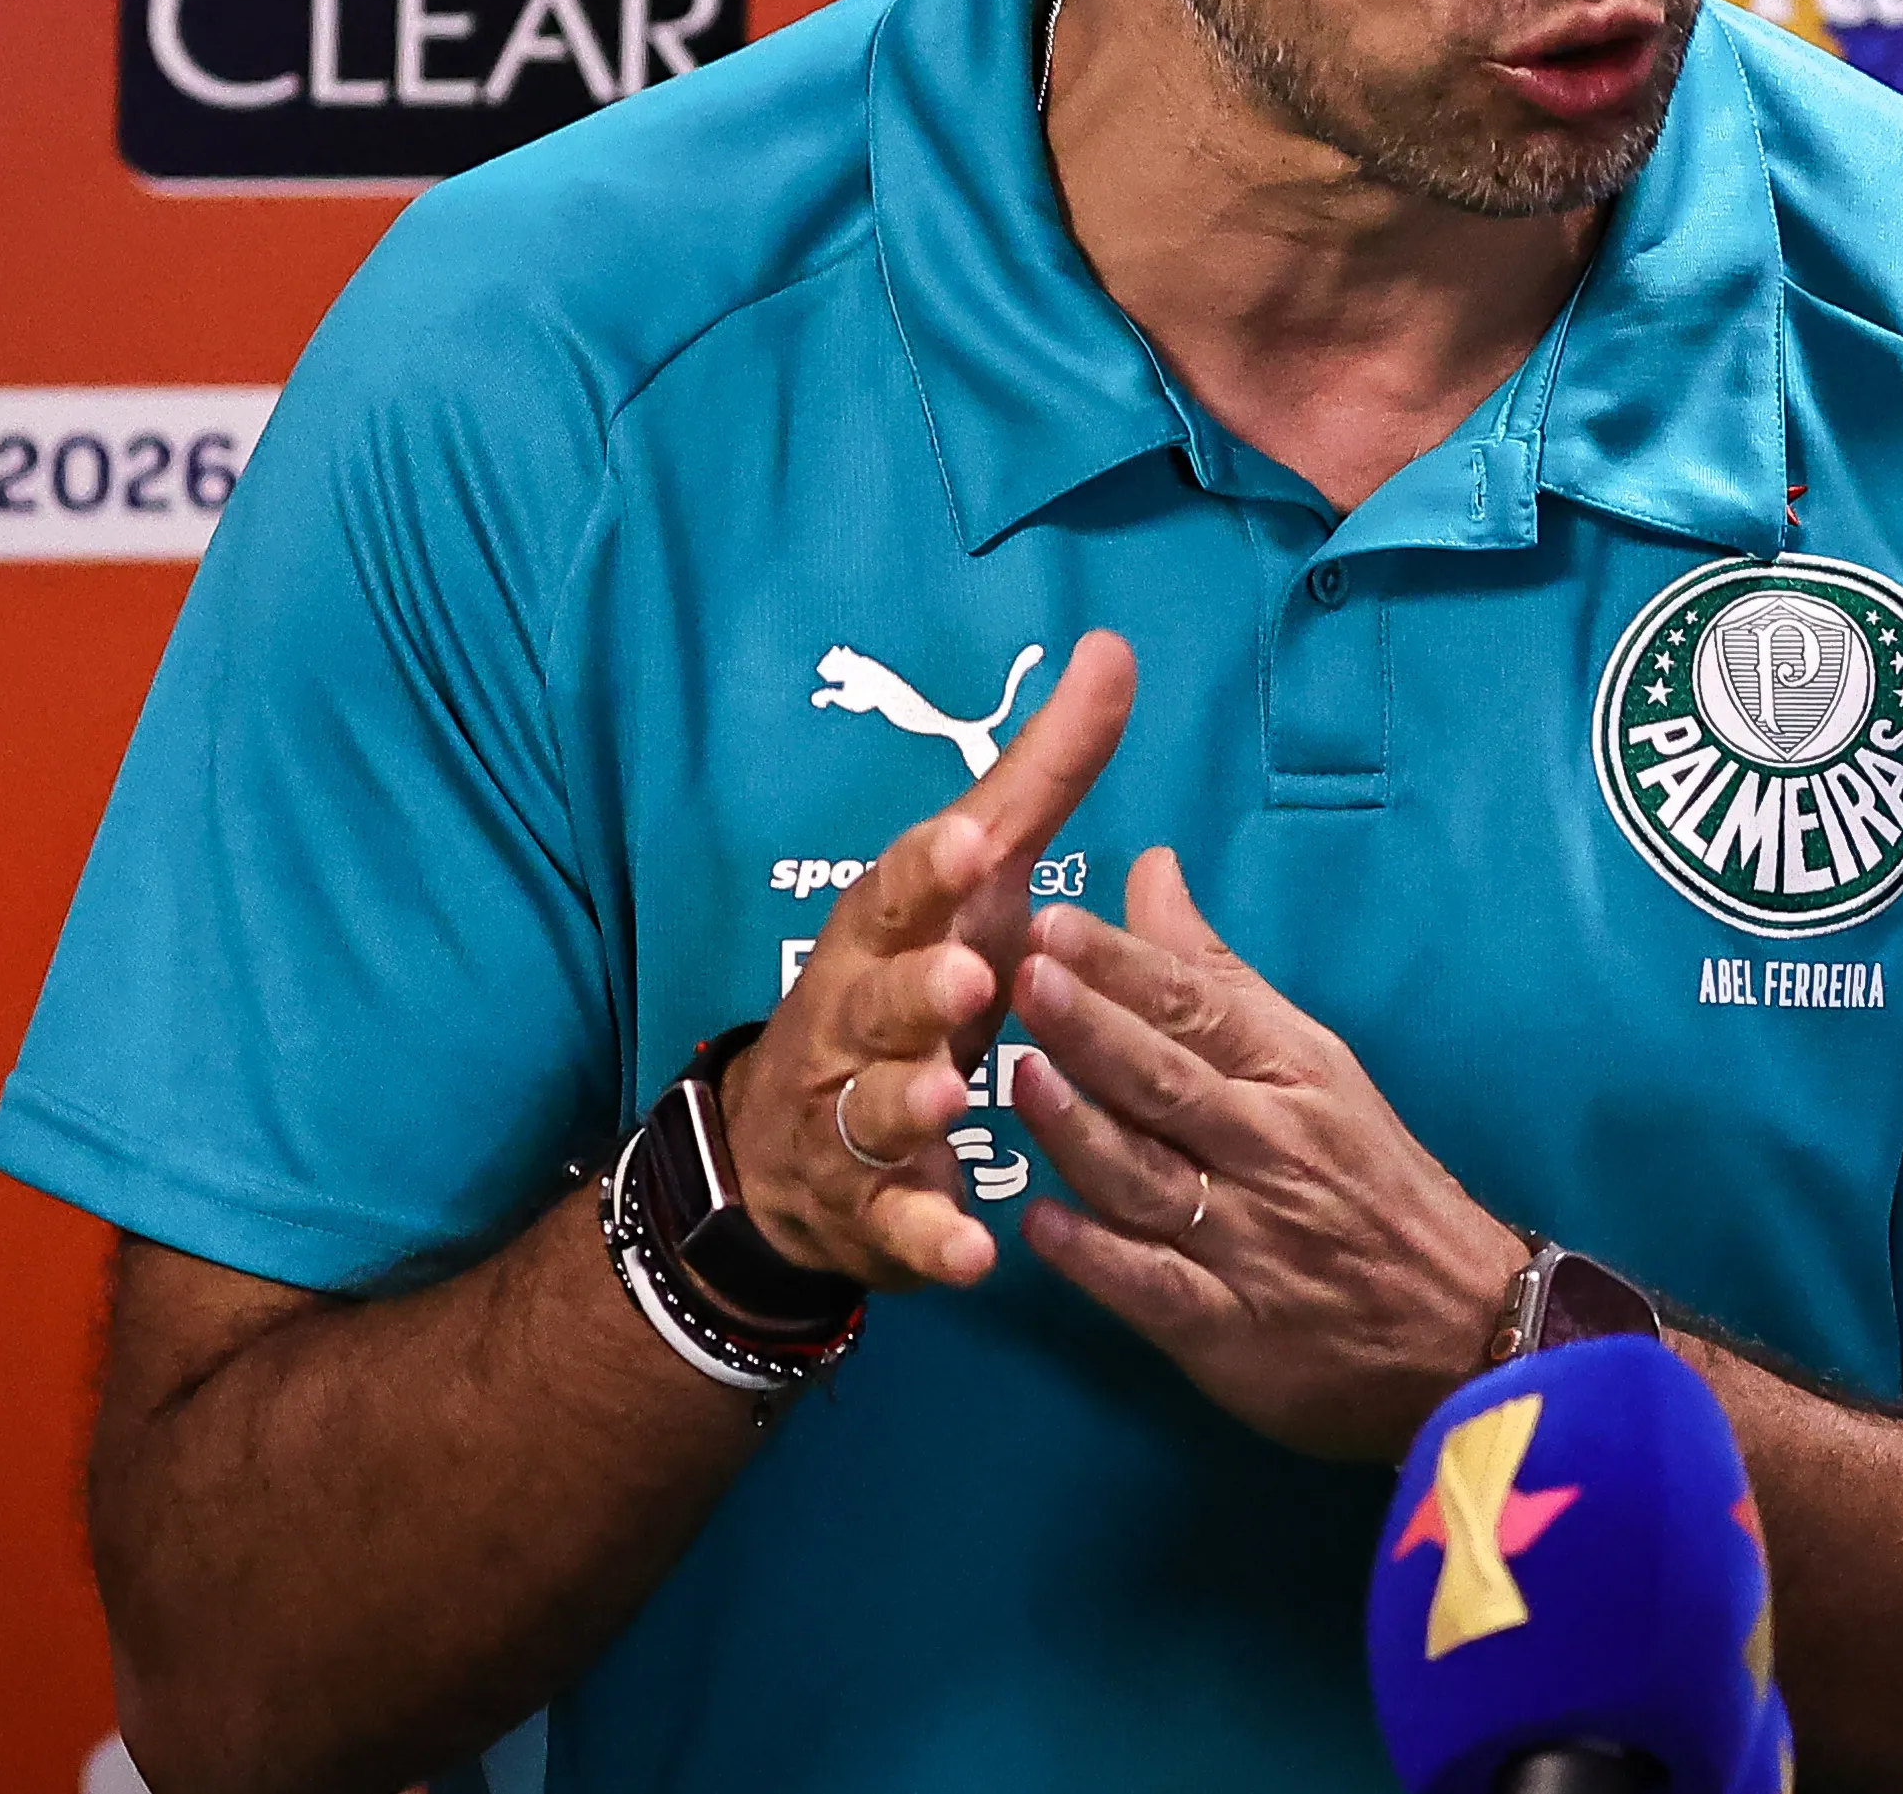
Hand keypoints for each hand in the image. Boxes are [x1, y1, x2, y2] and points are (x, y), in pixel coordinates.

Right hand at [719, 633, 1133, 1291]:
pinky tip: (976, 1252)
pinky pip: (895, 1226)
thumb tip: (1116, 650)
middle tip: (968, 978)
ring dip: (913, 1102)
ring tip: (956, 1094)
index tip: (965, 839)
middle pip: (880, 999)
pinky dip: (929, 1238)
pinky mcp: (865, 1209)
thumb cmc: (912, 979)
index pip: (900, 890)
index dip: (927, 869)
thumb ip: (1043, 777)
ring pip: (877, 1107)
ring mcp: (850, 1118)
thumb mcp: (973, 880)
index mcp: (884, 931)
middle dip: (918, 988)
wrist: (786, 1149)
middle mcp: (852, 1017)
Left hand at [1009, 848, 1525, 1459]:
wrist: (1463, 1326)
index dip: (1123, 965)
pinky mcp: (1227, 1328)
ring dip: (1082, 1130)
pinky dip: (1099, 1257)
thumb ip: (1214, 974)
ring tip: (1021, 1080)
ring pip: (1150, 1177)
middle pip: (1169, 1082)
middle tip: (1026, 977)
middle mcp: (1269, 1148)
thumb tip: (1149, 870)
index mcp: (1291, 1073)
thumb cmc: (1369, 1178)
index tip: (1054, 922)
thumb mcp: (1311, 1062)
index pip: (1200, 1007)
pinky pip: (1155, 1287)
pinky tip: (1040, 1225)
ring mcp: (1248, 1241)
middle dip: (1095, 1028)